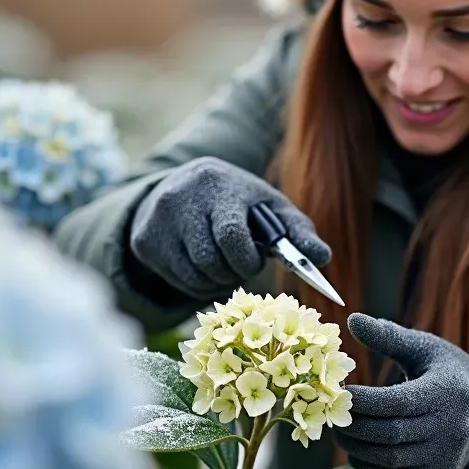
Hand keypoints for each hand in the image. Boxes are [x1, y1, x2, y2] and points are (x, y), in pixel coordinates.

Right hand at [129, 157, 329, 297]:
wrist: (184, 184)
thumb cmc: (238, 202)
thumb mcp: (269, 208)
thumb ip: (299, 232)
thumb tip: (324, 258)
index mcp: (217, 184)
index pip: (231, 237)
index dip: (247, 260)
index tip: (254, 261)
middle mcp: (181, 198)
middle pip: (212, 262)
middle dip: (234, 272)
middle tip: (240, 264)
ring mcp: (158, 220)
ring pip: (195, 276)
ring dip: (217, 282)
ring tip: (225, 265)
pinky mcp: (145, 241)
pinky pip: (178, 281)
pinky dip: (198, 284)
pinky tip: (204, 267)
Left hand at [336, 313, 468, 468]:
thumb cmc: (442, 371)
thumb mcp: (422, 348)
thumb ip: (388, 336)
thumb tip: (352, 319)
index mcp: (449, 391)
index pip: (399, 402)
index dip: (364, 401)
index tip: (337, 392)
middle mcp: (453, 427)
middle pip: (393, 434)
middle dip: (355, 426)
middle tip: (328, 413)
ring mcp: (448, 455)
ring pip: (392, 460)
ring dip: (357, 449)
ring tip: (337, 432)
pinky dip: (370, 468)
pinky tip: (354, 452)